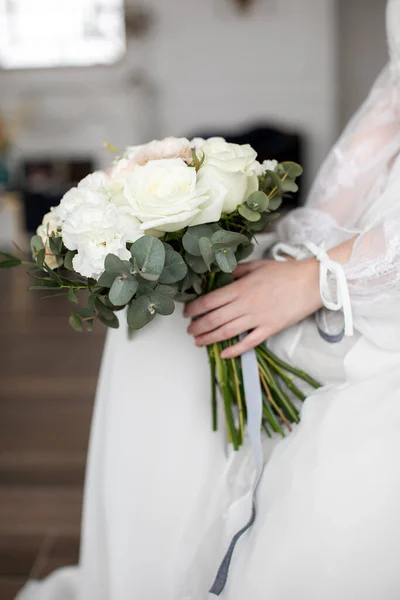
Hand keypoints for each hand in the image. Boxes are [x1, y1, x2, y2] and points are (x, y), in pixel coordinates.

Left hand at [184, 258, 321, 357]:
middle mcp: (245, 304)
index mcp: (240, 288)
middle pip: (214, 318)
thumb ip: (237, 271)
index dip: (194, 308)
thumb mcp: (257, 265)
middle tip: (189, 330)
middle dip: (198, 325)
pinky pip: (248, 342)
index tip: (187, 312)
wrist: (312, 282)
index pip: (209, 300)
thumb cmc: (286, 272)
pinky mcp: (270, 329)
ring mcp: (257, 319)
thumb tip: (222, 275)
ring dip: (209, 338)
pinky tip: (223, 353)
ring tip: (198, 341)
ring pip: (226, 332)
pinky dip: (234, 349)